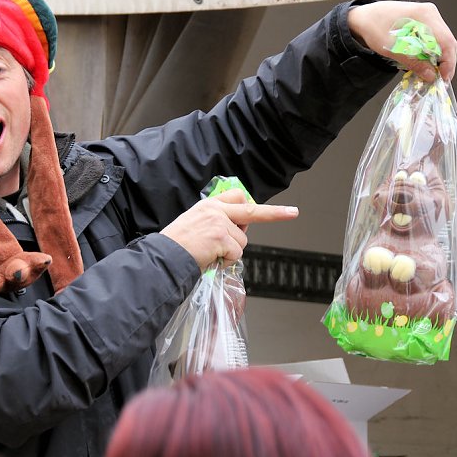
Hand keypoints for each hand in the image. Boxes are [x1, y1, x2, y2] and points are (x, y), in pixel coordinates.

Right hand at [161, 189, 298, 268]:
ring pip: (242, 241)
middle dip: (275, 213)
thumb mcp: (193, 224)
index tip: (269, 205)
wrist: (164, 256)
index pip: (236, 196)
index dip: (250, 204)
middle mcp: (215, 210)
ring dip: (231, 252)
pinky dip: (226, 260)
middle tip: (292, 212)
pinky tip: (211, 259)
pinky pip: (236, 253)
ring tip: (210, 254)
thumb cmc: (176, 245)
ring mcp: (219, 222)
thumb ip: (215, 222)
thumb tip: (237, 232)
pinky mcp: (221, 236)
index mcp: (208, 205)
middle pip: (251, 210)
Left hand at [348, 0, 456, 82]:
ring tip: (432, 73)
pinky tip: (425, 62)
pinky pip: (434, 39)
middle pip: (447, 41)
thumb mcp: (392, 48)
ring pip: (442, 41)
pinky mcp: (424, 21)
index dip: (448, 62)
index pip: (447, 41)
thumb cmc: (373, 27)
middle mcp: (430, 13)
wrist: (364, 17)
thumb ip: (413, 62)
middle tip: (439, 79)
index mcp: (424, 15)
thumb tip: (430, 75)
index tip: (444, 78)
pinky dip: (432, 52)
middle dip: (445, 62)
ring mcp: (428, 16)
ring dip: (439, 58)